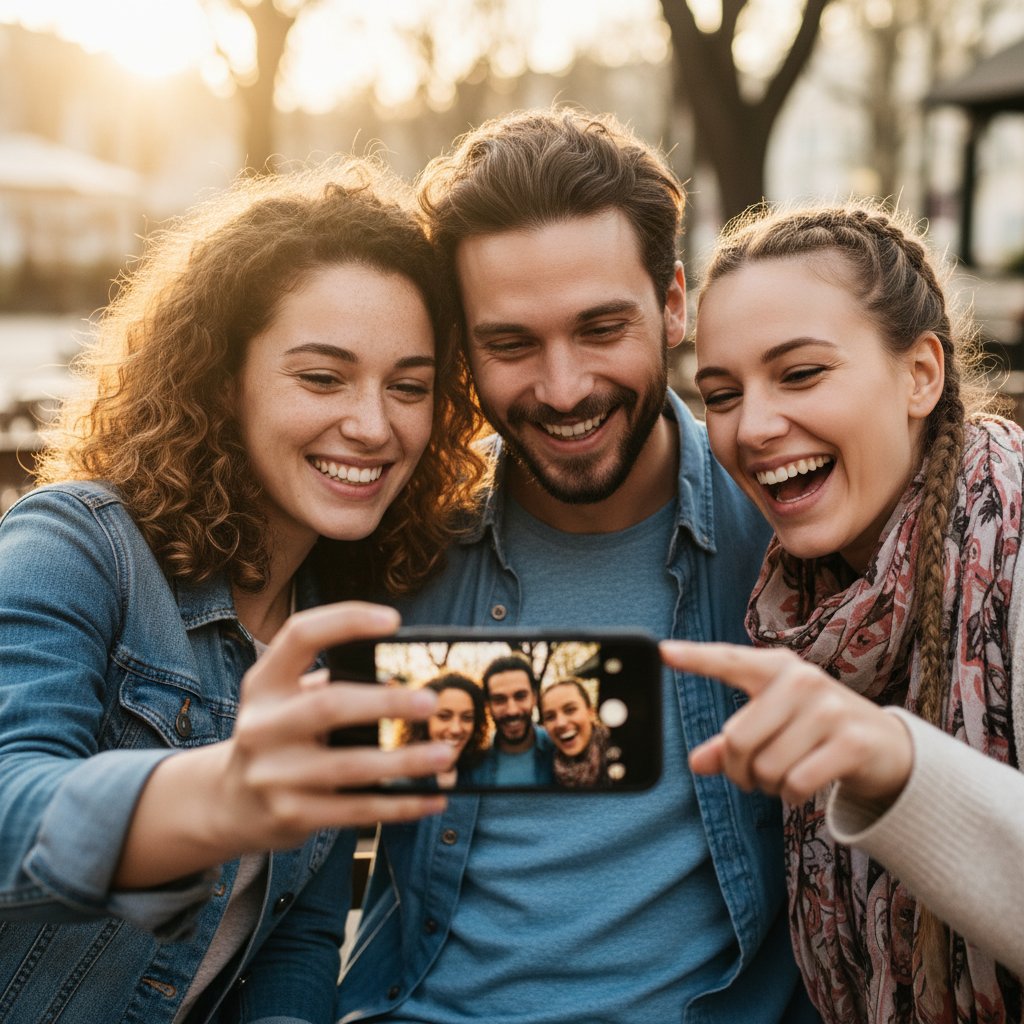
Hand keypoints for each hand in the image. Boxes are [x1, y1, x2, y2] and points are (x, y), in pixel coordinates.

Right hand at [115, 602, 451, 887]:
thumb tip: (407, 681)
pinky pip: (356, 811)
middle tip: (431, 703)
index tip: (394, 620)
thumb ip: (330, 685)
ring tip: (445, 754)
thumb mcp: (284, 702)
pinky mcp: (290, 816)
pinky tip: (432, 798)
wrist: (227, 803)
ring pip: (350, 768)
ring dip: (405, 761)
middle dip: (385, 703)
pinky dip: (401, 806)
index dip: (346, 621)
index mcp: (264, 684)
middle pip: (328, 706)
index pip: (300, 635)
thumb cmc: (278, 737)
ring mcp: (273, 775)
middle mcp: (262, 726)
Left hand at [660, 640, 912, 804]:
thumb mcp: (773, 726)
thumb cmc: (815, 731)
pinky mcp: (851, 741)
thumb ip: (732, 742)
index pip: (728, 661)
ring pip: (765, 768)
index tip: (661, 651)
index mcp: (776, 667)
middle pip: (738, 740)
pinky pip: (796, 784)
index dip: (694, 658)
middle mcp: (802, 680)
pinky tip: (803, 787)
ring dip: (767, 786)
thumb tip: (697, 762)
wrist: (887, 746)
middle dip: (739, 772)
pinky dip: (791, 796)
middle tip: (752, 776)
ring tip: (783, 777)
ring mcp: (829, 708)